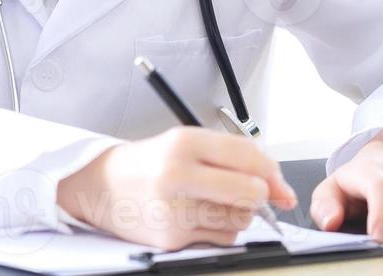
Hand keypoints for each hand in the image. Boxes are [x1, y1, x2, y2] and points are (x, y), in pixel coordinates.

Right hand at [56, 127, 297, 250]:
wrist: (100, 187)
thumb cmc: (149, 164)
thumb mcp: (185, 144)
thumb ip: (234, 159)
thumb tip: (282, 192)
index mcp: (183, 142)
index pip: (248, 155)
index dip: (272, 171)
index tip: (277, 181)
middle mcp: (177, 174)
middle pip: (250, 192)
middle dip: (259, 196)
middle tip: (248, 193)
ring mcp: (174, 209)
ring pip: (240, 219)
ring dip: (238, 213)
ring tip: (211, 201)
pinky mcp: (172, 238)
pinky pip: (222, 239)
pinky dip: (220, 230)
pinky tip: (197, 217)